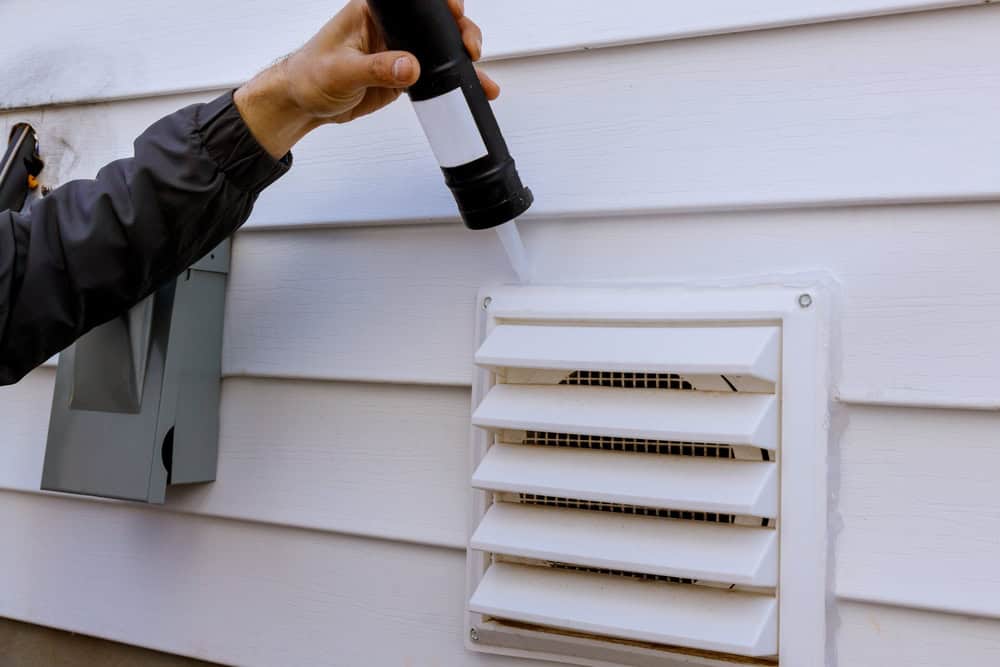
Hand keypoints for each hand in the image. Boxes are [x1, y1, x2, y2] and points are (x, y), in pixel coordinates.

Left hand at [234, 0, 499, 158]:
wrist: (302, 103)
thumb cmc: (309, 76)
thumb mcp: (342, 71)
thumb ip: (377, 69)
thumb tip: (410, 67)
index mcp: (373, 12)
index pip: (415, 3)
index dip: (441, 6)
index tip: (456, 14)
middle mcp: (390, 29)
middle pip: (436, 26)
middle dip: (460, 35)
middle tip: (469, 51)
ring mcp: (397, 52)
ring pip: (439, 53)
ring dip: (461, 65)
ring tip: (482, 81)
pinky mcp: (400, 76)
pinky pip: (432, 78)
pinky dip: (450, 86)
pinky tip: (468, 92)